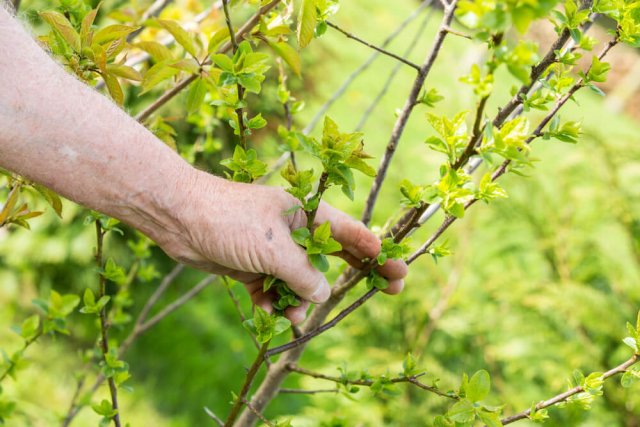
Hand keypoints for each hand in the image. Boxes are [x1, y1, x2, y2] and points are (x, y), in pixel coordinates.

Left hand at [158, 169, 407, 323]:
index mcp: (308, 215)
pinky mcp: (253, 266)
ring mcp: (274, 250)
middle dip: (354, 278)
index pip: (354, 234)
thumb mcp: (273, 248)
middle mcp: (295, 232)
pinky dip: (273, 303)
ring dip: (300, 301)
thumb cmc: (229, 220)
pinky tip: (266, 310)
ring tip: (293, 316)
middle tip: (385, 293)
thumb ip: (303, 275)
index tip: (400, 272)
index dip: (379, 253)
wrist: (177, 217)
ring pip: (301, 282)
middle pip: (336, 258)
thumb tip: (322, 296)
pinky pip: (274, 291)